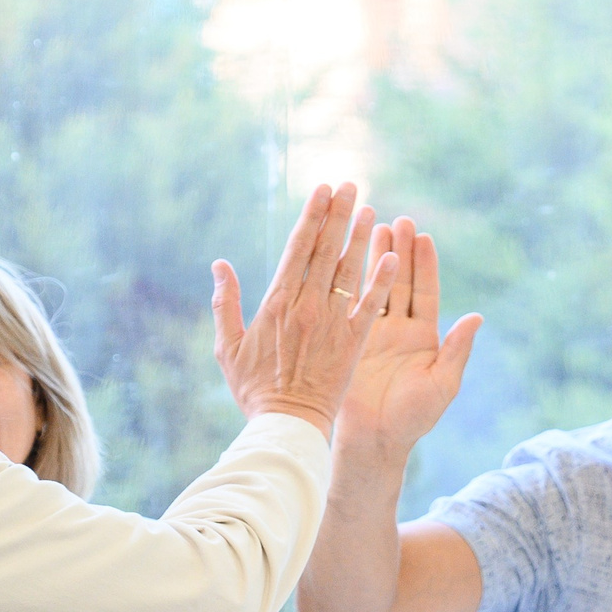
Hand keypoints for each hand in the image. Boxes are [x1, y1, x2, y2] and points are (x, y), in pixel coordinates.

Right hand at [212, 184, 395, 436]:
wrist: (285, 426)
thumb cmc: (253, 390)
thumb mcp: (228, 347)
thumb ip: (225, 303)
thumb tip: (219, 265)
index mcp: (277, 303)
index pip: (298, 249)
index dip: (311, 216)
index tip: (322, 190)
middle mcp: (308, 306)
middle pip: (325, 250)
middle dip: (338, 214)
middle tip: (350, 185)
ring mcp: (333, 324)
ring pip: (349, 271)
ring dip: (360, 238)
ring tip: (370, 208)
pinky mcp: (353, 344)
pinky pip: (370, 308)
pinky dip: (380, 283)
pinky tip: (392, 259)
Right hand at [334, 217, 482, 463]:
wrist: (372, 441)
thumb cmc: (412, 418)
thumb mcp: (442, 384)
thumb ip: (458, 350)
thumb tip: (477, 317)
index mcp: (425, 339)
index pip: (426, 293)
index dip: (426, 266)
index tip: (425, 237)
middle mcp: (400, 331)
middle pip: (401, 282)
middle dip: (401, 251)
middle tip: (400, 219)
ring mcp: (374, 334)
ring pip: (376, 288)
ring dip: (376, 258)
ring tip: (375, 224)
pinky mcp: (351, 341)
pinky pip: (353, 306)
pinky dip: (352, 281)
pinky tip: (347, 256)